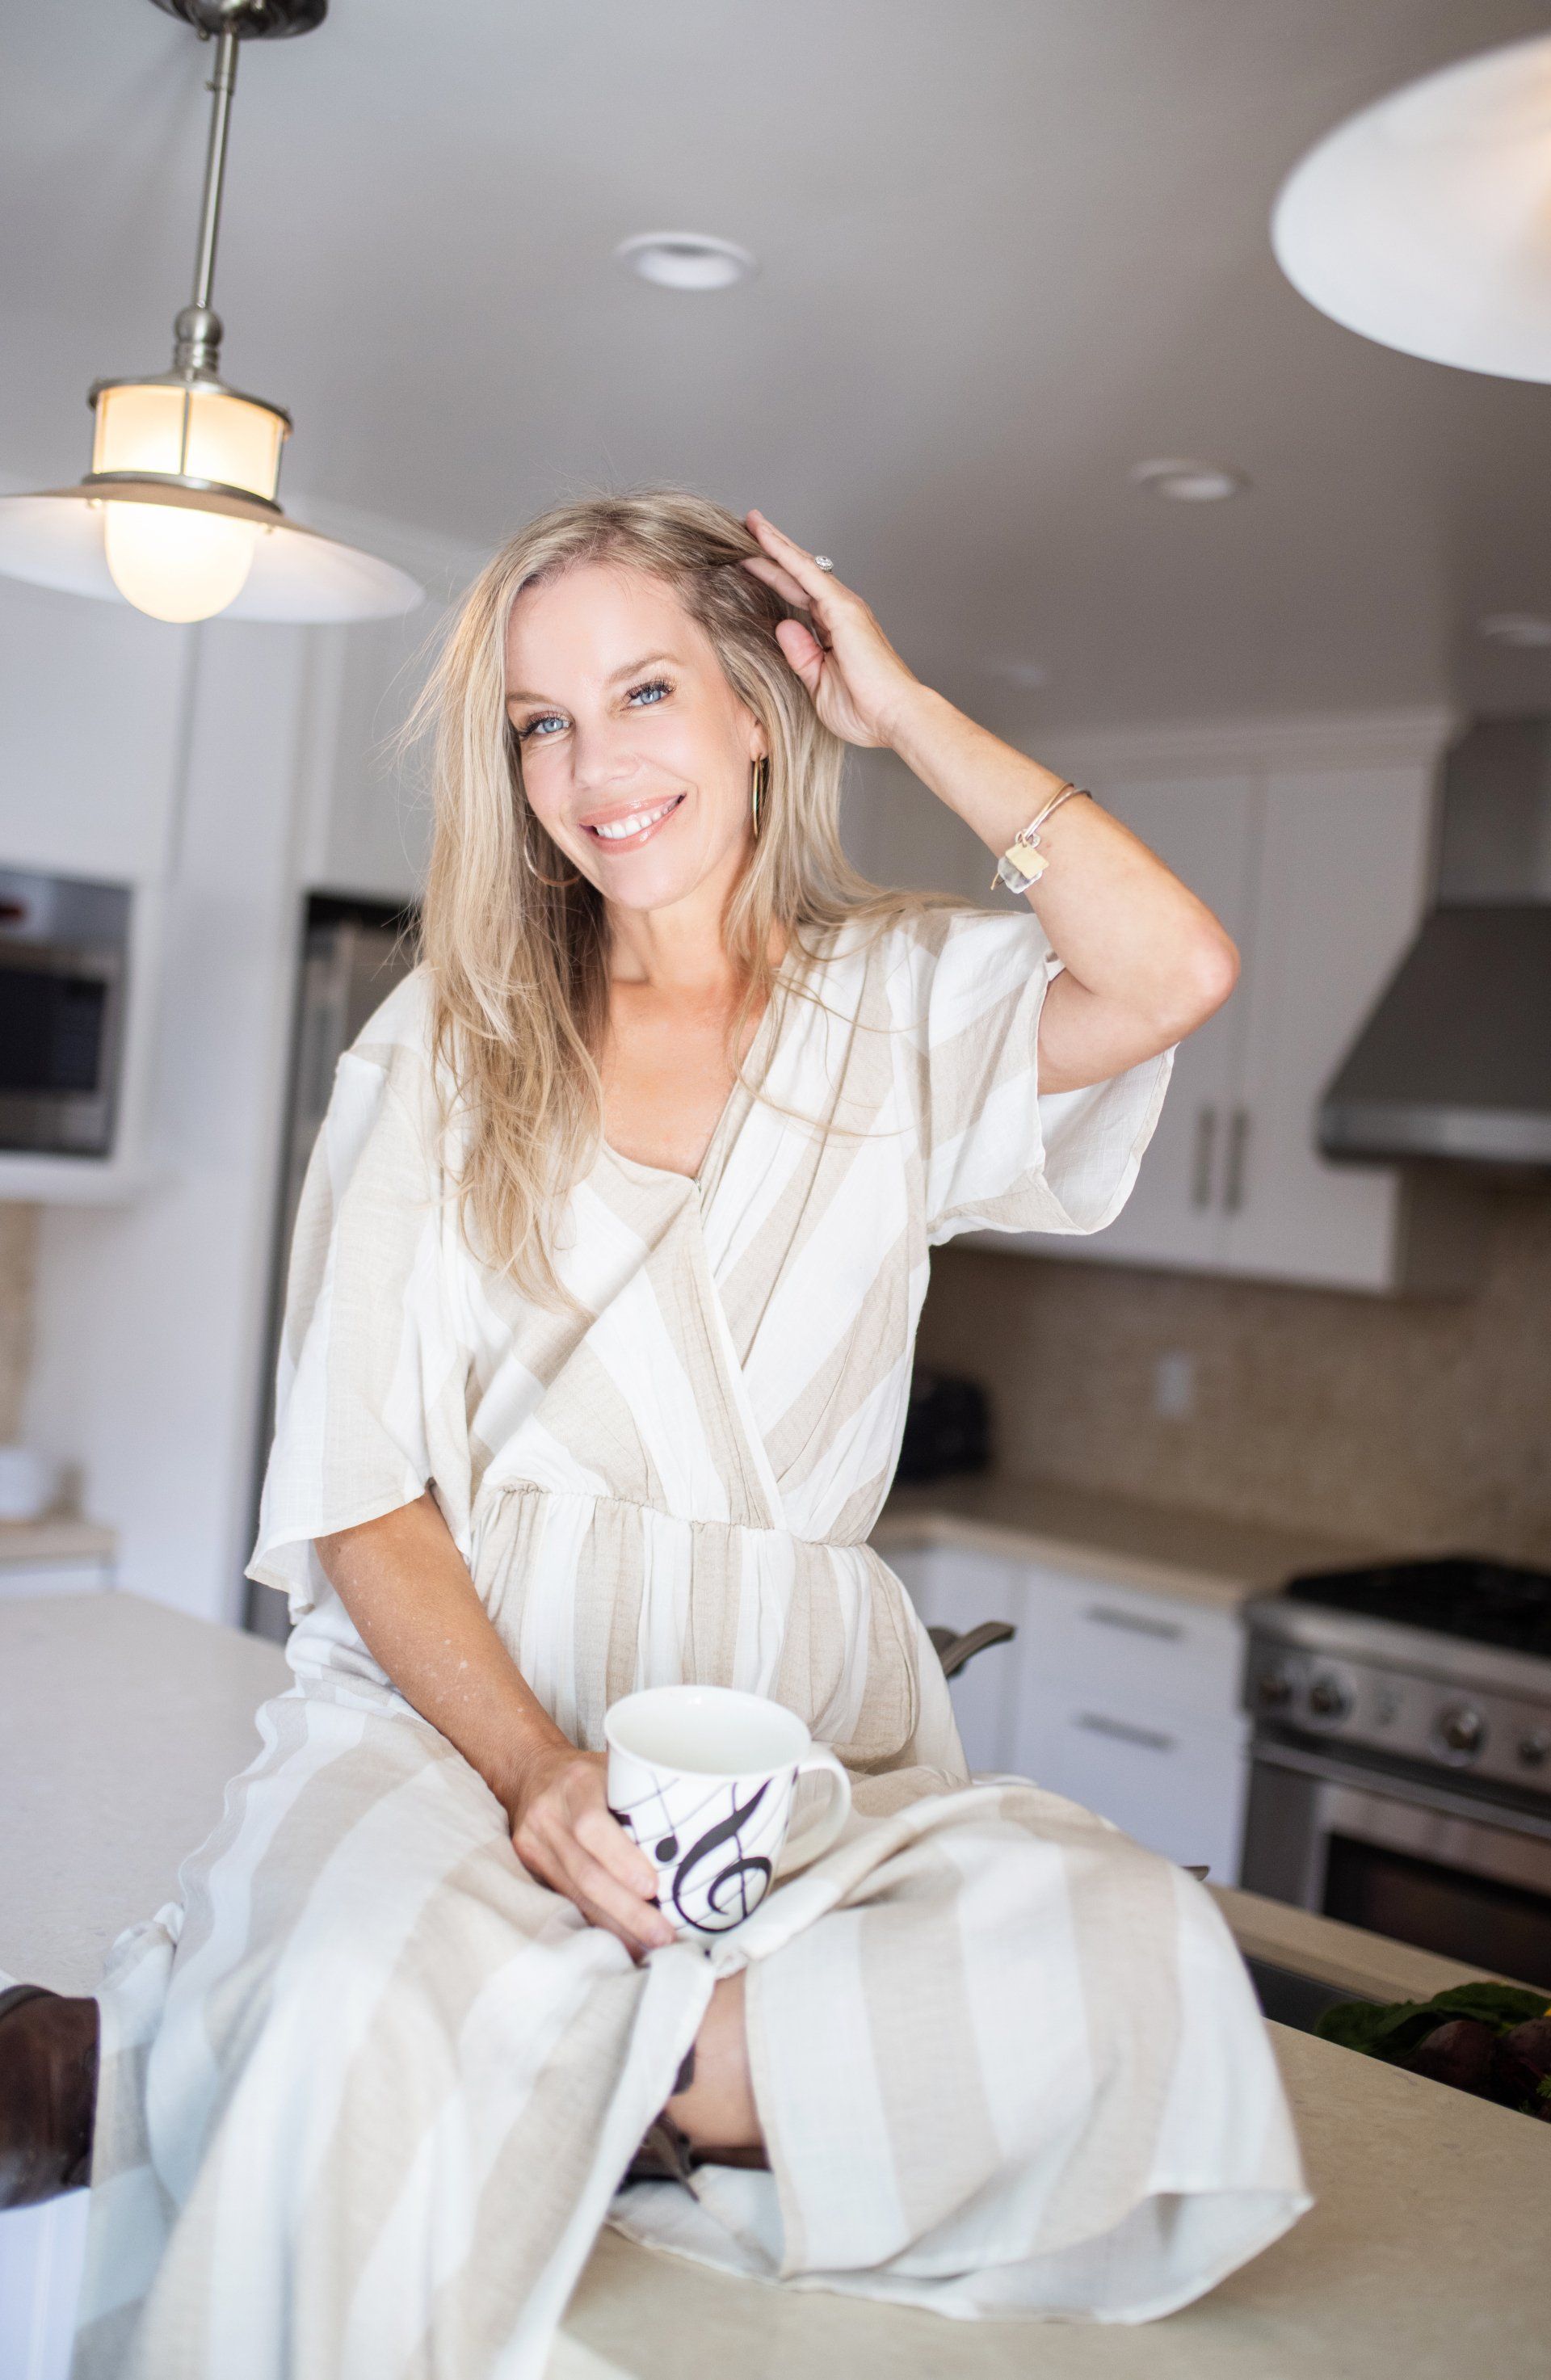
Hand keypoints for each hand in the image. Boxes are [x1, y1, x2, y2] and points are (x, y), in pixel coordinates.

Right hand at [507, 1744, 673, 1957]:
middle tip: (663, 1934)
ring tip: (649, 1946)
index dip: (621, 1859)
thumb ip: (645, 1792)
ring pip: (576, 1893)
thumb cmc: (590, 1773)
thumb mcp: (614, 1767)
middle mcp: (549, 1814)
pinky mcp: (529, 1866)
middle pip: (586, 1872)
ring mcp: (534, 1843)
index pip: (592, 1826)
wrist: (532, 1772)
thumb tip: (703, 1827)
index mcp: (576, 1783)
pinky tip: (623, 1939)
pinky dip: (597, 1921)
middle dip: (627, 1909)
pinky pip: (567, 1898)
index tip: (652, 1887)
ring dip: (615, 1925)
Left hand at [741, 508, 925, 749]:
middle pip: (799, 573)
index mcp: (834, 631)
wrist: (894, 717)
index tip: (750, 563)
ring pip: (801, 566)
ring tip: (751, 521)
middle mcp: (840, 612)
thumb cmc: (864, 711)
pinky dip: (784, 554)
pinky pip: (807, 573)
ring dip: (776, 543)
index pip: (798, 595)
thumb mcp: (818, 683)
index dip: (774, 576)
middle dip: (773, 550)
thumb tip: (781, 626)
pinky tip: (765, 538)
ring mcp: (843, 607)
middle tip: (749, 525)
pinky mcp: (843, 608)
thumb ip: (800, 655)